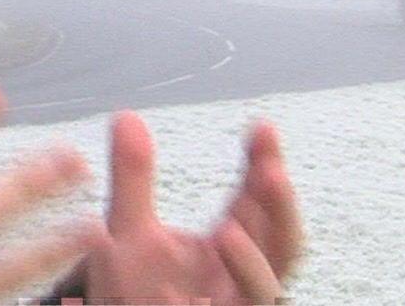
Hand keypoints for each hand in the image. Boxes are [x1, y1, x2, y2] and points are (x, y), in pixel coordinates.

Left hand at [80, 111, 303, 304]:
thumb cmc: (134, 289)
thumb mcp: (127, 230)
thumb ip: (132, 177)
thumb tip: (126, 116)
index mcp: (227, 249)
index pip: (256, 203)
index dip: (262, 166)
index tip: (262, 125)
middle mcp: (239, 282)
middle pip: (278, 246)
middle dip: (278, 211)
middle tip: (271, 173)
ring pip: (262, 292)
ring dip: (251, 266)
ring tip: (228, 231)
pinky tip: (176, 293)